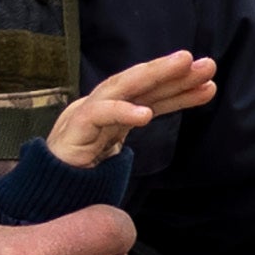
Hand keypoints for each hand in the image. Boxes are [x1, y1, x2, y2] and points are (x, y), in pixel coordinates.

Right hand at [45, 48, 218, 170]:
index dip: (180, 89)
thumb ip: (132, 136)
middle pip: (139, 83)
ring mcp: (86, 114)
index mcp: (114, 111)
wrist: (44, 191)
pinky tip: (145, 114)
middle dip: (172, 71)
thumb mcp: (117, 152)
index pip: (151, 96)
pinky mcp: (73, 129)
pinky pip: (99, 115)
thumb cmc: (80, 172)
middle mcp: (101, 105)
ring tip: (182, 66)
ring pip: (122, 86)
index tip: (210, 83)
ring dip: (154, 74)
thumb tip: (154, 117)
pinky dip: (122, 111)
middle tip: (205, 64)